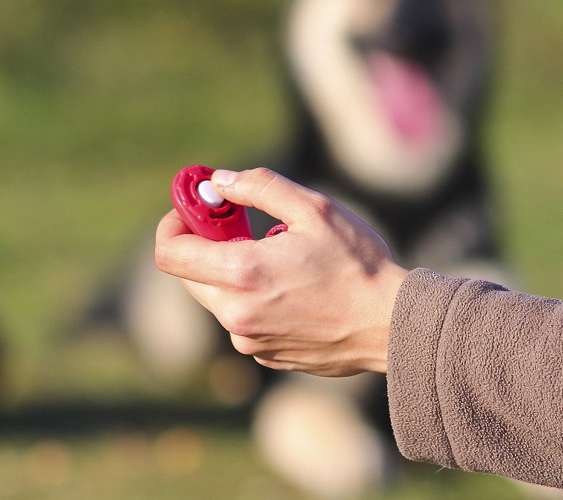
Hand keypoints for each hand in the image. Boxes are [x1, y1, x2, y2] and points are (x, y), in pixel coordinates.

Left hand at [154, 168, 407, 375]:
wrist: (393, 327)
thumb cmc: (359, 266)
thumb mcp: (314, 209)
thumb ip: (260, 187)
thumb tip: (221, 182)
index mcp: (242, 274)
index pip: (170, 252)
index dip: (173, 223)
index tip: (195, 208)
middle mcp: (236, 314)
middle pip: (189, 275)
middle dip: (207, 245)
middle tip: (241, 224)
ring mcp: (249, 341)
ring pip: (218, 297)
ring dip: (234, 273)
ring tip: (283, 259)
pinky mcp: (265, 356)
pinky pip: (243, 320)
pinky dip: (255, 299)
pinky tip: (297, 290)